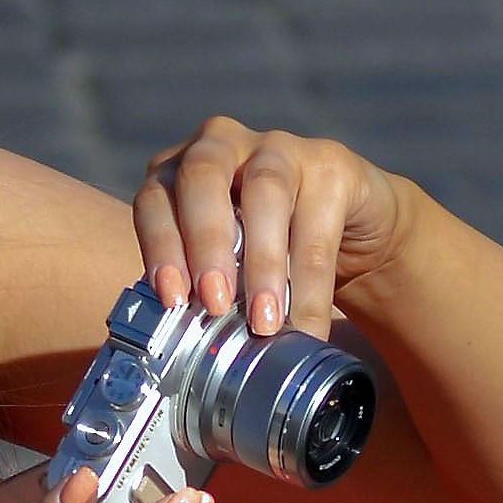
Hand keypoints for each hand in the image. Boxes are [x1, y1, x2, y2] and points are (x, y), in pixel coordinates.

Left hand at [134, 117, 409, 339]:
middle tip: (215, 303)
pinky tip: (308, 326)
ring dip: (261, 262)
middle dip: (205, 242)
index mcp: (179, 172)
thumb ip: (201, 287)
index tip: (173, 299)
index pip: (155, 198)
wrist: (348, 230)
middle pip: (203, 177)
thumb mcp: (225, 263)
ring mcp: (277, 148)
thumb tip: (182, 357)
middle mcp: (221, 145)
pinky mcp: (331, 164)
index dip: (159, 245)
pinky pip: (318, 225)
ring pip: (264, 192)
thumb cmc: (265, 252)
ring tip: (264, 322)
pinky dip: (310, 285)